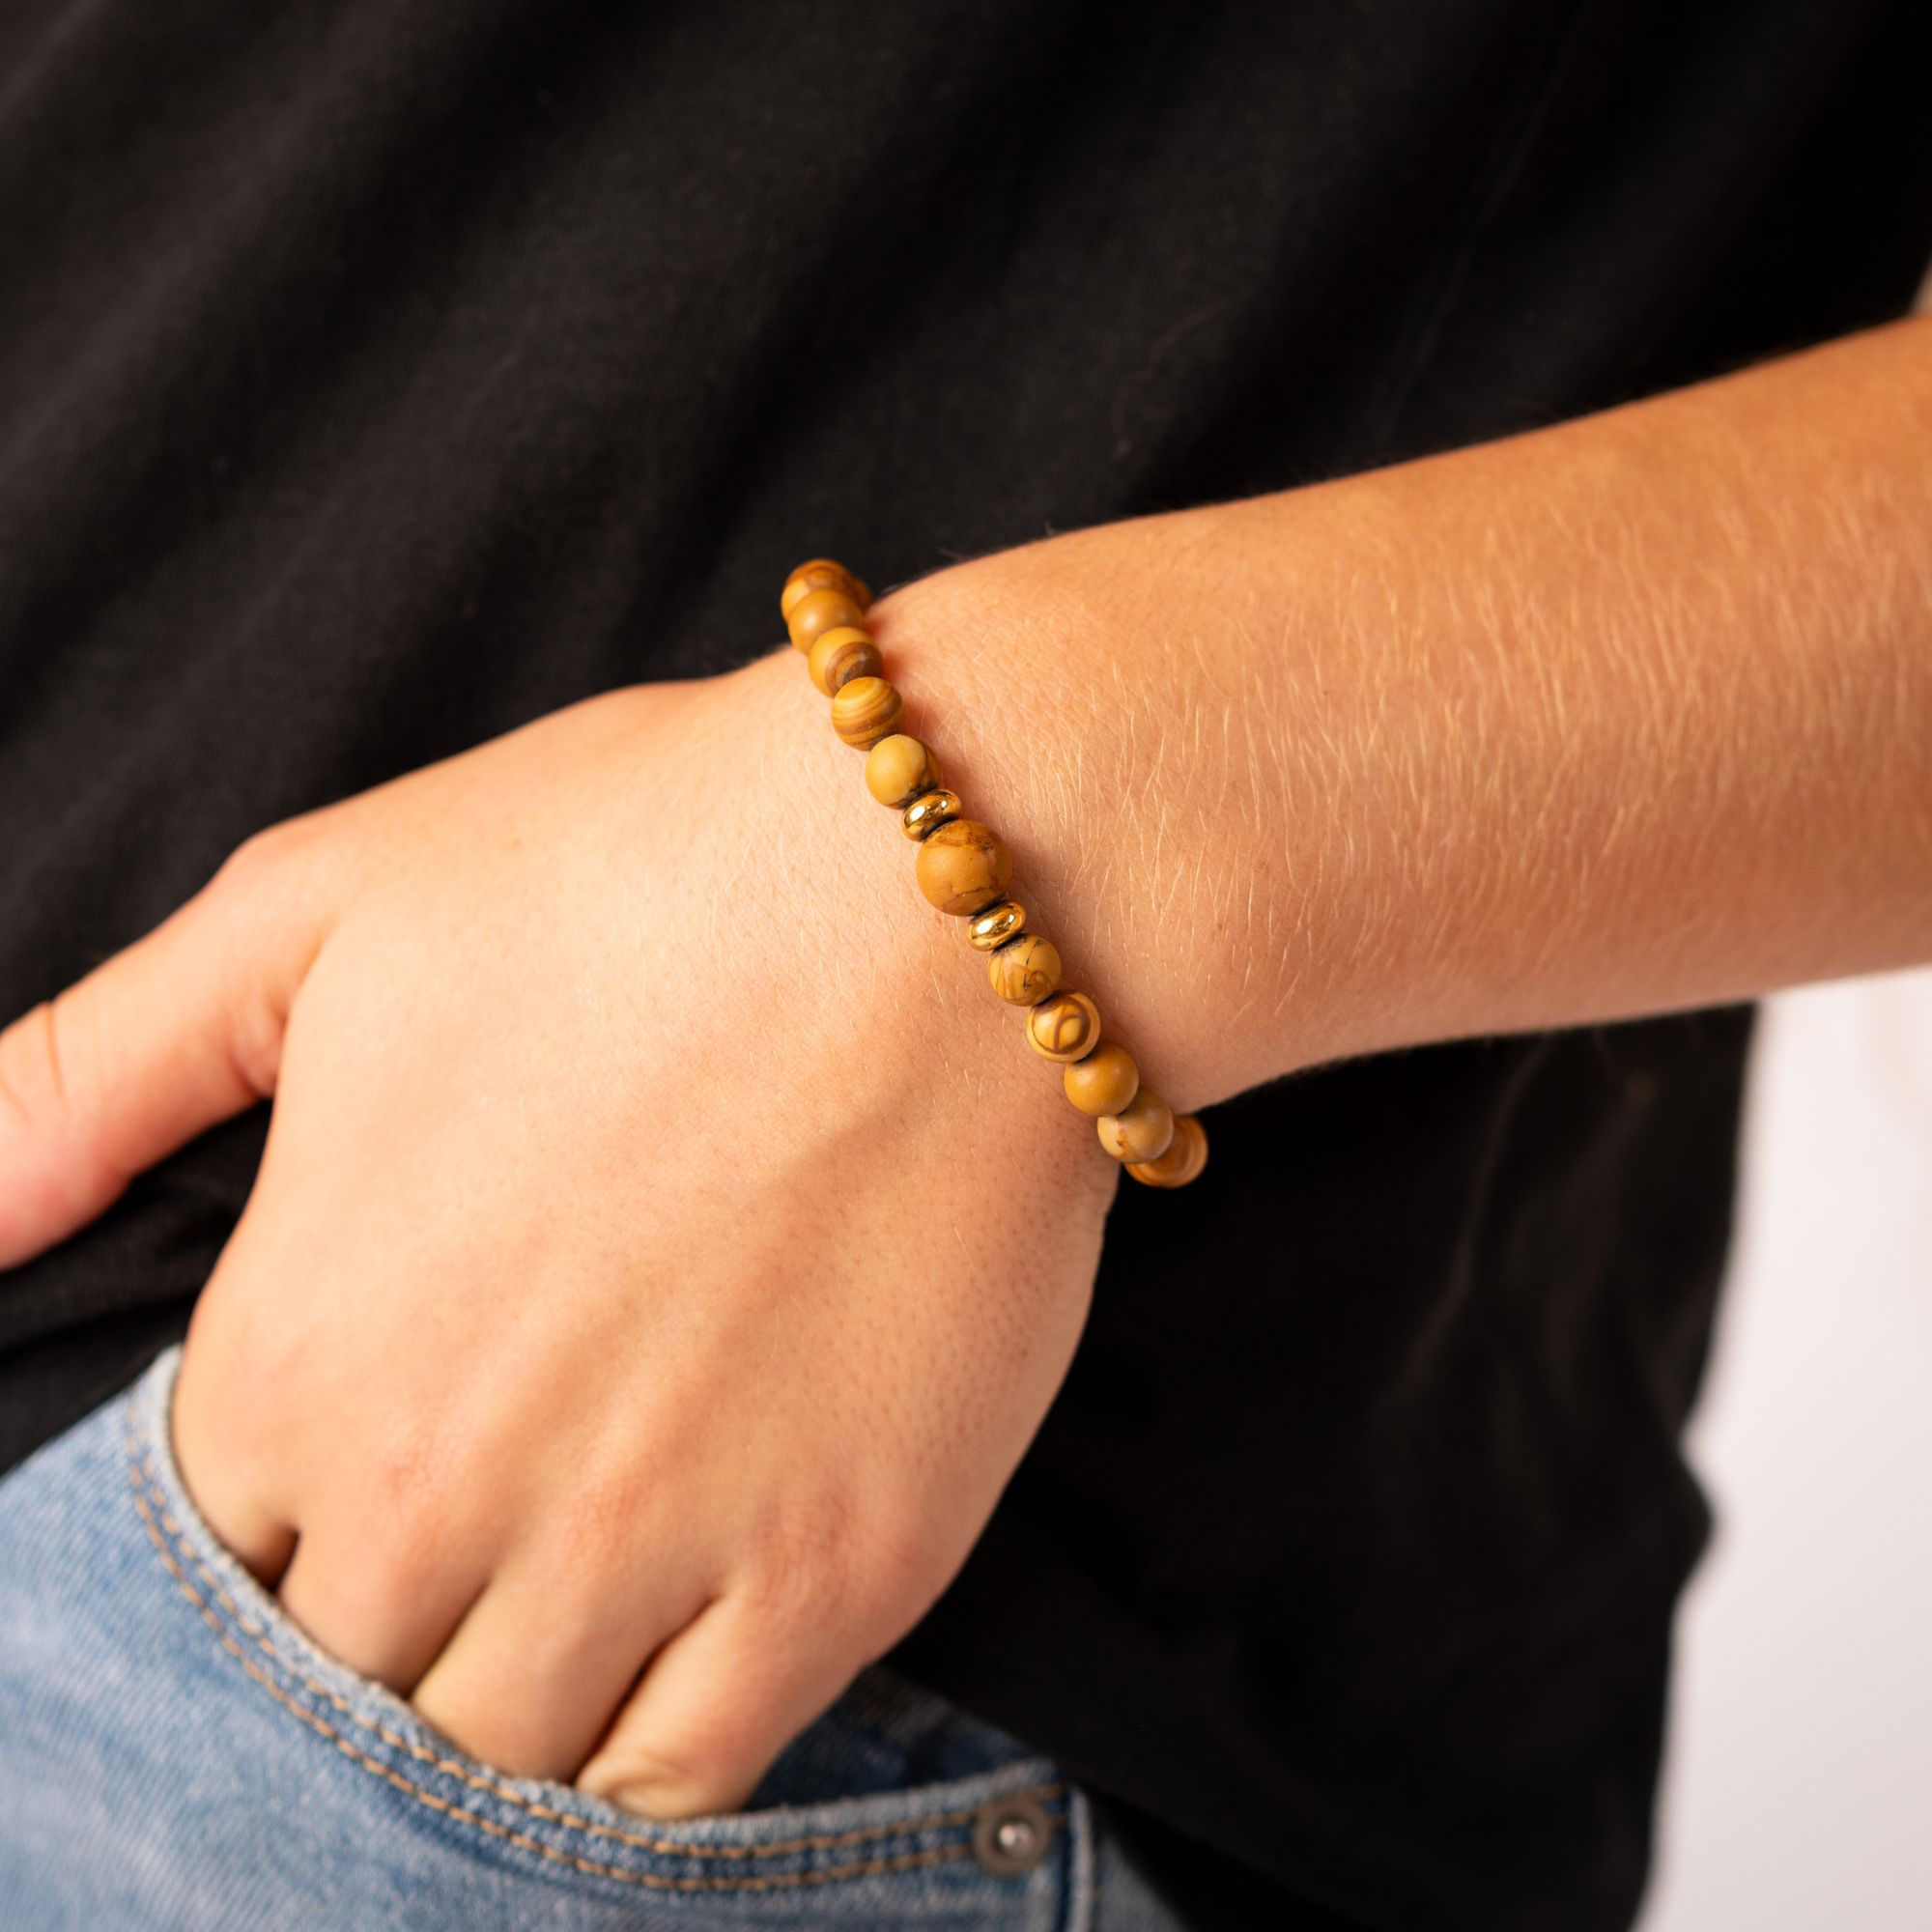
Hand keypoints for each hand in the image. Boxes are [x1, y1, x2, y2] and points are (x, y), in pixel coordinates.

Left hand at [0, 642, 1115, 1815]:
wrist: (940, 886)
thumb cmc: (637, 863)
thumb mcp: (320, 909)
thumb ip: (97, 1071)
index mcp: (298, 1349)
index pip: (205, 1560)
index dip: (281, 1506)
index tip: (370, 1438)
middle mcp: (446, 1492)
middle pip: (347, 1679)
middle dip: (389, 1604)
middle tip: (491, 1494)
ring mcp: (649, 1554)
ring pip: (502, 1757)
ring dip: (510, 1689)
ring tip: (574, 1572)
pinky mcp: (836, 1577)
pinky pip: (687, 1782)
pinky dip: (647, 1754)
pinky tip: (665, 1649)